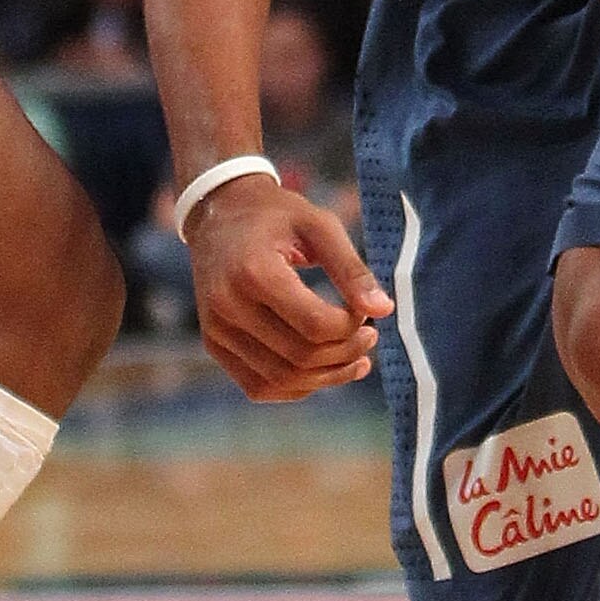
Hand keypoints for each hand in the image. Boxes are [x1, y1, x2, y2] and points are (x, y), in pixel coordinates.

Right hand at [186, 177, 390, 403]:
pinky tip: (323, 369)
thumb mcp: (319, 226)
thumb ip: (352, 269)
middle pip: (300, 357)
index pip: (315, 325)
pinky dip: (298, 386)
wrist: (219, 213)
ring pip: (282, 379)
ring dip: (327, 377)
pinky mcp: (214, 344)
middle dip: (346, 353)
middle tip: (370, 336)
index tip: (365, 311)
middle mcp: (227, 306)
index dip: (351, 326)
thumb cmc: (276, 216)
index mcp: (254, 272)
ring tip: (356, 358)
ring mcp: (216, 330)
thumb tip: (385, 310)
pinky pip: (260, 386)